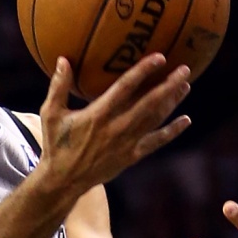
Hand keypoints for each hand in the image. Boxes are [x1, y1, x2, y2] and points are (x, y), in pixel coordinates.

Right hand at [37, 55, 191, 195]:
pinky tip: (185, 121)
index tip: (160, 57)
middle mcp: (117, 127)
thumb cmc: (56, 144)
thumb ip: (59, 86)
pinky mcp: (132, 156)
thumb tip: (63, 58)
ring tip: (185, 86)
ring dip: (172, 102)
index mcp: (98, 114)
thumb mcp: (51, 113)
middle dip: (169, 85)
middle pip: (149, 103)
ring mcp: (127, 143)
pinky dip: (172, 131)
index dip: (144, 71)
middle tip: (185, 69)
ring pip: (155, 120)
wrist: (64, 180)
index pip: (125, 87)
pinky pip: (156, 142)